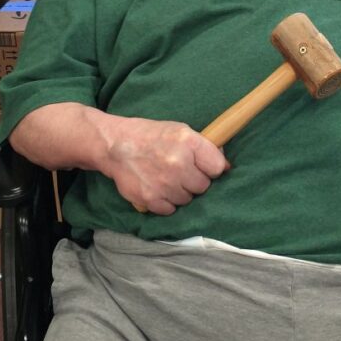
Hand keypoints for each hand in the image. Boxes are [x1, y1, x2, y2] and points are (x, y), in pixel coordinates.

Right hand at [104, 117, 227, 214]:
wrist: (115, 145)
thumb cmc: (150, 136)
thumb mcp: (180, 131)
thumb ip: (204, 147)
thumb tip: (226, 167)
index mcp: (188, 142)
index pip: (218, 168)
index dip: (211, 169)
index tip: (203, 167)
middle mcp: (178, 163)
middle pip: (203, 186)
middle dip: (194, 181)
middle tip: (180, 172)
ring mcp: (164, 183)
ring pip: (187, 200)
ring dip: (180, 192)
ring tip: (166, 178)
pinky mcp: (150, 199)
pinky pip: (171, 209)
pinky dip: (166, 202)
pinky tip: (157, 188)